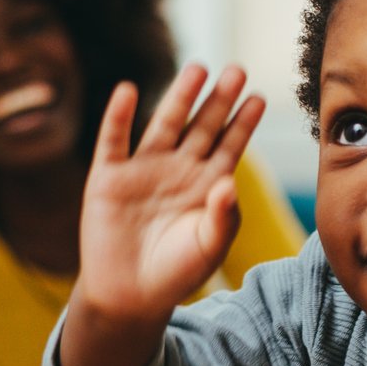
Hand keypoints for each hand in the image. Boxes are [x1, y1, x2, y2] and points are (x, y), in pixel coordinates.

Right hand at [77, 64, 266, 325]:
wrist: (130, 297)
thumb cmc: (177, 273)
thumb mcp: (208, 246)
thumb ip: (223, 216)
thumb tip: (228, 180)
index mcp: (206, 185)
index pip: (229, 146)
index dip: (242, 123)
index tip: (258, 97)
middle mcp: (177, 170)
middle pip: (201, 127)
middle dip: (218, 100)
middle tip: (237, 70)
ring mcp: (143, 170)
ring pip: (164, 125)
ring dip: (179, 97)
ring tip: (197, 69)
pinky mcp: (108, 178)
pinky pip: (114, 141)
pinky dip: (119, 116)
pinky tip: (128, 91)